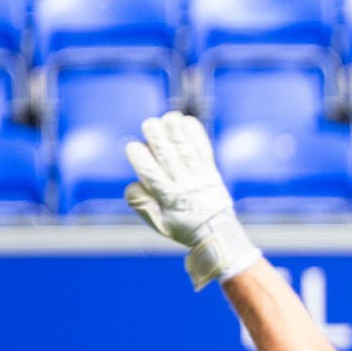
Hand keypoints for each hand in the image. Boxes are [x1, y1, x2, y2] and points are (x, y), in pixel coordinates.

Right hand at [124, 111, 258, 289]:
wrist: (218, 233)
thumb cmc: (182, 227)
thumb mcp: (159, 223)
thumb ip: (142, 204)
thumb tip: (133, 183)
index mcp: (170, 199)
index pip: (152, 175)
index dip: (141, 159)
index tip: (132, 146)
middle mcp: (186, 186)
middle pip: (170, 158)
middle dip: (159, 139)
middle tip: (149, 124)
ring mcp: (201, 177)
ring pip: (187, 151)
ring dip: (177, 132)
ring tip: (168, 117)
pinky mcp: (212, 172)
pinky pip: (204, 150)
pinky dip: (196, 135)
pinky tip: (187, 121)